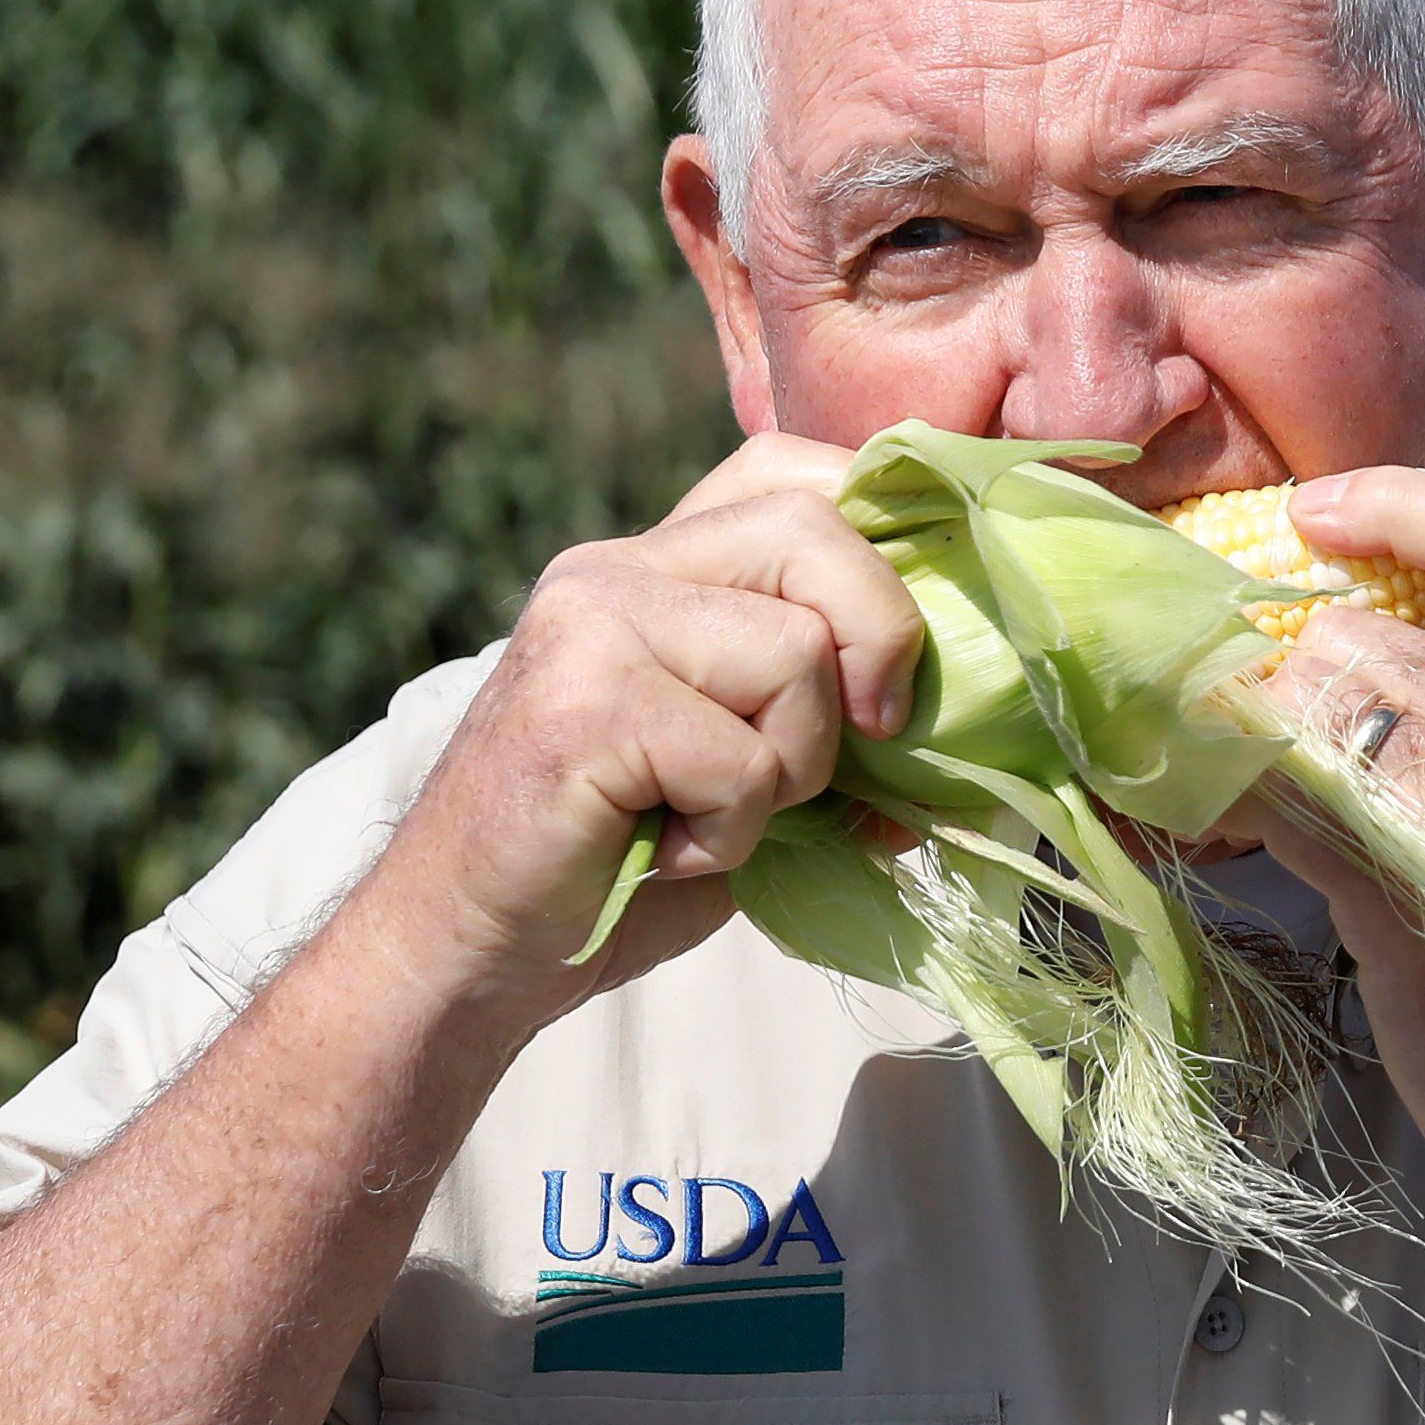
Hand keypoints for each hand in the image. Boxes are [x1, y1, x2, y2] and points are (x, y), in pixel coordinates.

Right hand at [373, 432, 921, 1015]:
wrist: (468, 953)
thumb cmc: (612, 871)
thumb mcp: (747, 778)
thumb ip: (826, 723)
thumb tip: (957, 731)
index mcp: (654, 566)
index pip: (791, 471)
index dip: (878, 538)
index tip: (897, 657)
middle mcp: (615, 569)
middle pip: (816, 532)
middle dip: (878, 647)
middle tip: (859, 746)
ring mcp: (591, 625)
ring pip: (795, 655)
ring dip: (790, 771)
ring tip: (709, 817)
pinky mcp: (583, 704)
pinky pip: (743, 758)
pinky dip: (732, 834)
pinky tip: (665, 850)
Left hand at [1224, 466, 1424, 1209]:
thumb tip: (1353, 635)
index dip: (1399, 501)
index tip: (1315, 512)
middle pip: (1363, 636)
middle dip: (1284, 676)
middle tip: (1242, 718)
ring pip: (1306, 709)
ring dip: (1245, 740)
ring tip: (1228, 787)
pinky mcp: (1402, 892)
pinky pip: (1274, 802)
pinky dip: (1217, 802)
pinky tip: (1197, 825)